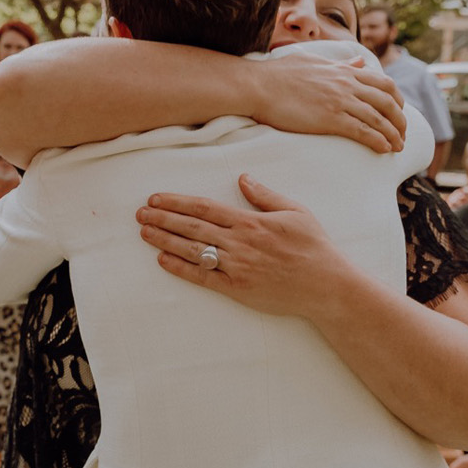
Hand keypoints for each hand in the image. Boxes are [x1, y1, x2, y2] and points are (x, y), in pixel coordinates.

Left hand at [135, 175, 336, 317]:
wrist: (327, 285)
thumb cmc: (314, 247)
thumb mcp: (294, 211)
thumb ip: (265, 195)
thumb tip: (242, 178)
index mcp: (251, 221)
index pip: (205, 208)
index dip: (177, 202)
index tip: (156, 198)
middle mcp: (240, 243)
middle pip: (192, 227)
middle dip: (163, 219)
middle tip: (139, 214)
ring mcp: (237, 266)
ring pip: (193, 250)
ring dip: (165, 240)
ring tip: (144, 233)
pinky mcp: (238, 288)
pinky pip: (203, 278)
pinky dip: (181, 268)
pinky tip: (163, 260)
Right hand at [249, 53, 406, 153]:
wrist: (257, 85)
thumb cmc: (277, 74)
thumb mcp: (313, 61)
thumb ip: (339, 64)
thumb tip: (359, 62)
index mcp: (343, 71)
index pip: (383, 83)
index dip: (397, 99)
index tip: (398, 111)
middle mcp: (346, 84)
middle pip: (387, 101)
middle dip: (400, 119)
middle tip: (402, 133)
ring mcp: (339, 101)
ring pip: (379, 118)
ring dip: (393, 134)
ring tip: (398, 147)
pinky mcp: (329, 119)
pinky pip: (363, 131)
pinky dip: (378, 141)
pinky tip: (384, 149)